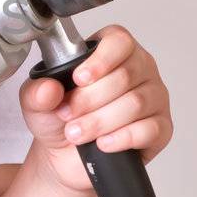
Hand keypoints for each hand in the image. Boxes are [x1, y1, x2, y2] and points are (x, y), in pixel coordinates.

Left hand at [18, 23, 173, 195]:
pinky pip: (150, 129)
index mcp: (112, 51)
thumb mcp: (36, 103)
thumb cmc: (59, 118)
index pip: (119, 41)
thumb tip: (48, 88)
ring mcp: (154, 98)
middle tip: (68, 114)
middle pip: (126, 75)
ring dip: (101, 121)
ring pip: (136, 103)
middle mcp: (139, 69)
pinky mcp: (160, 128)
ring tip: (77, 132)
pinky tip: (103, 143)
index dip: (100, 60)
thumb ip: (36, 92)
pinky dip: (122, 138)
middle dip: (91, 99)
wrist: (64, 155)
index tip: (79, 79)